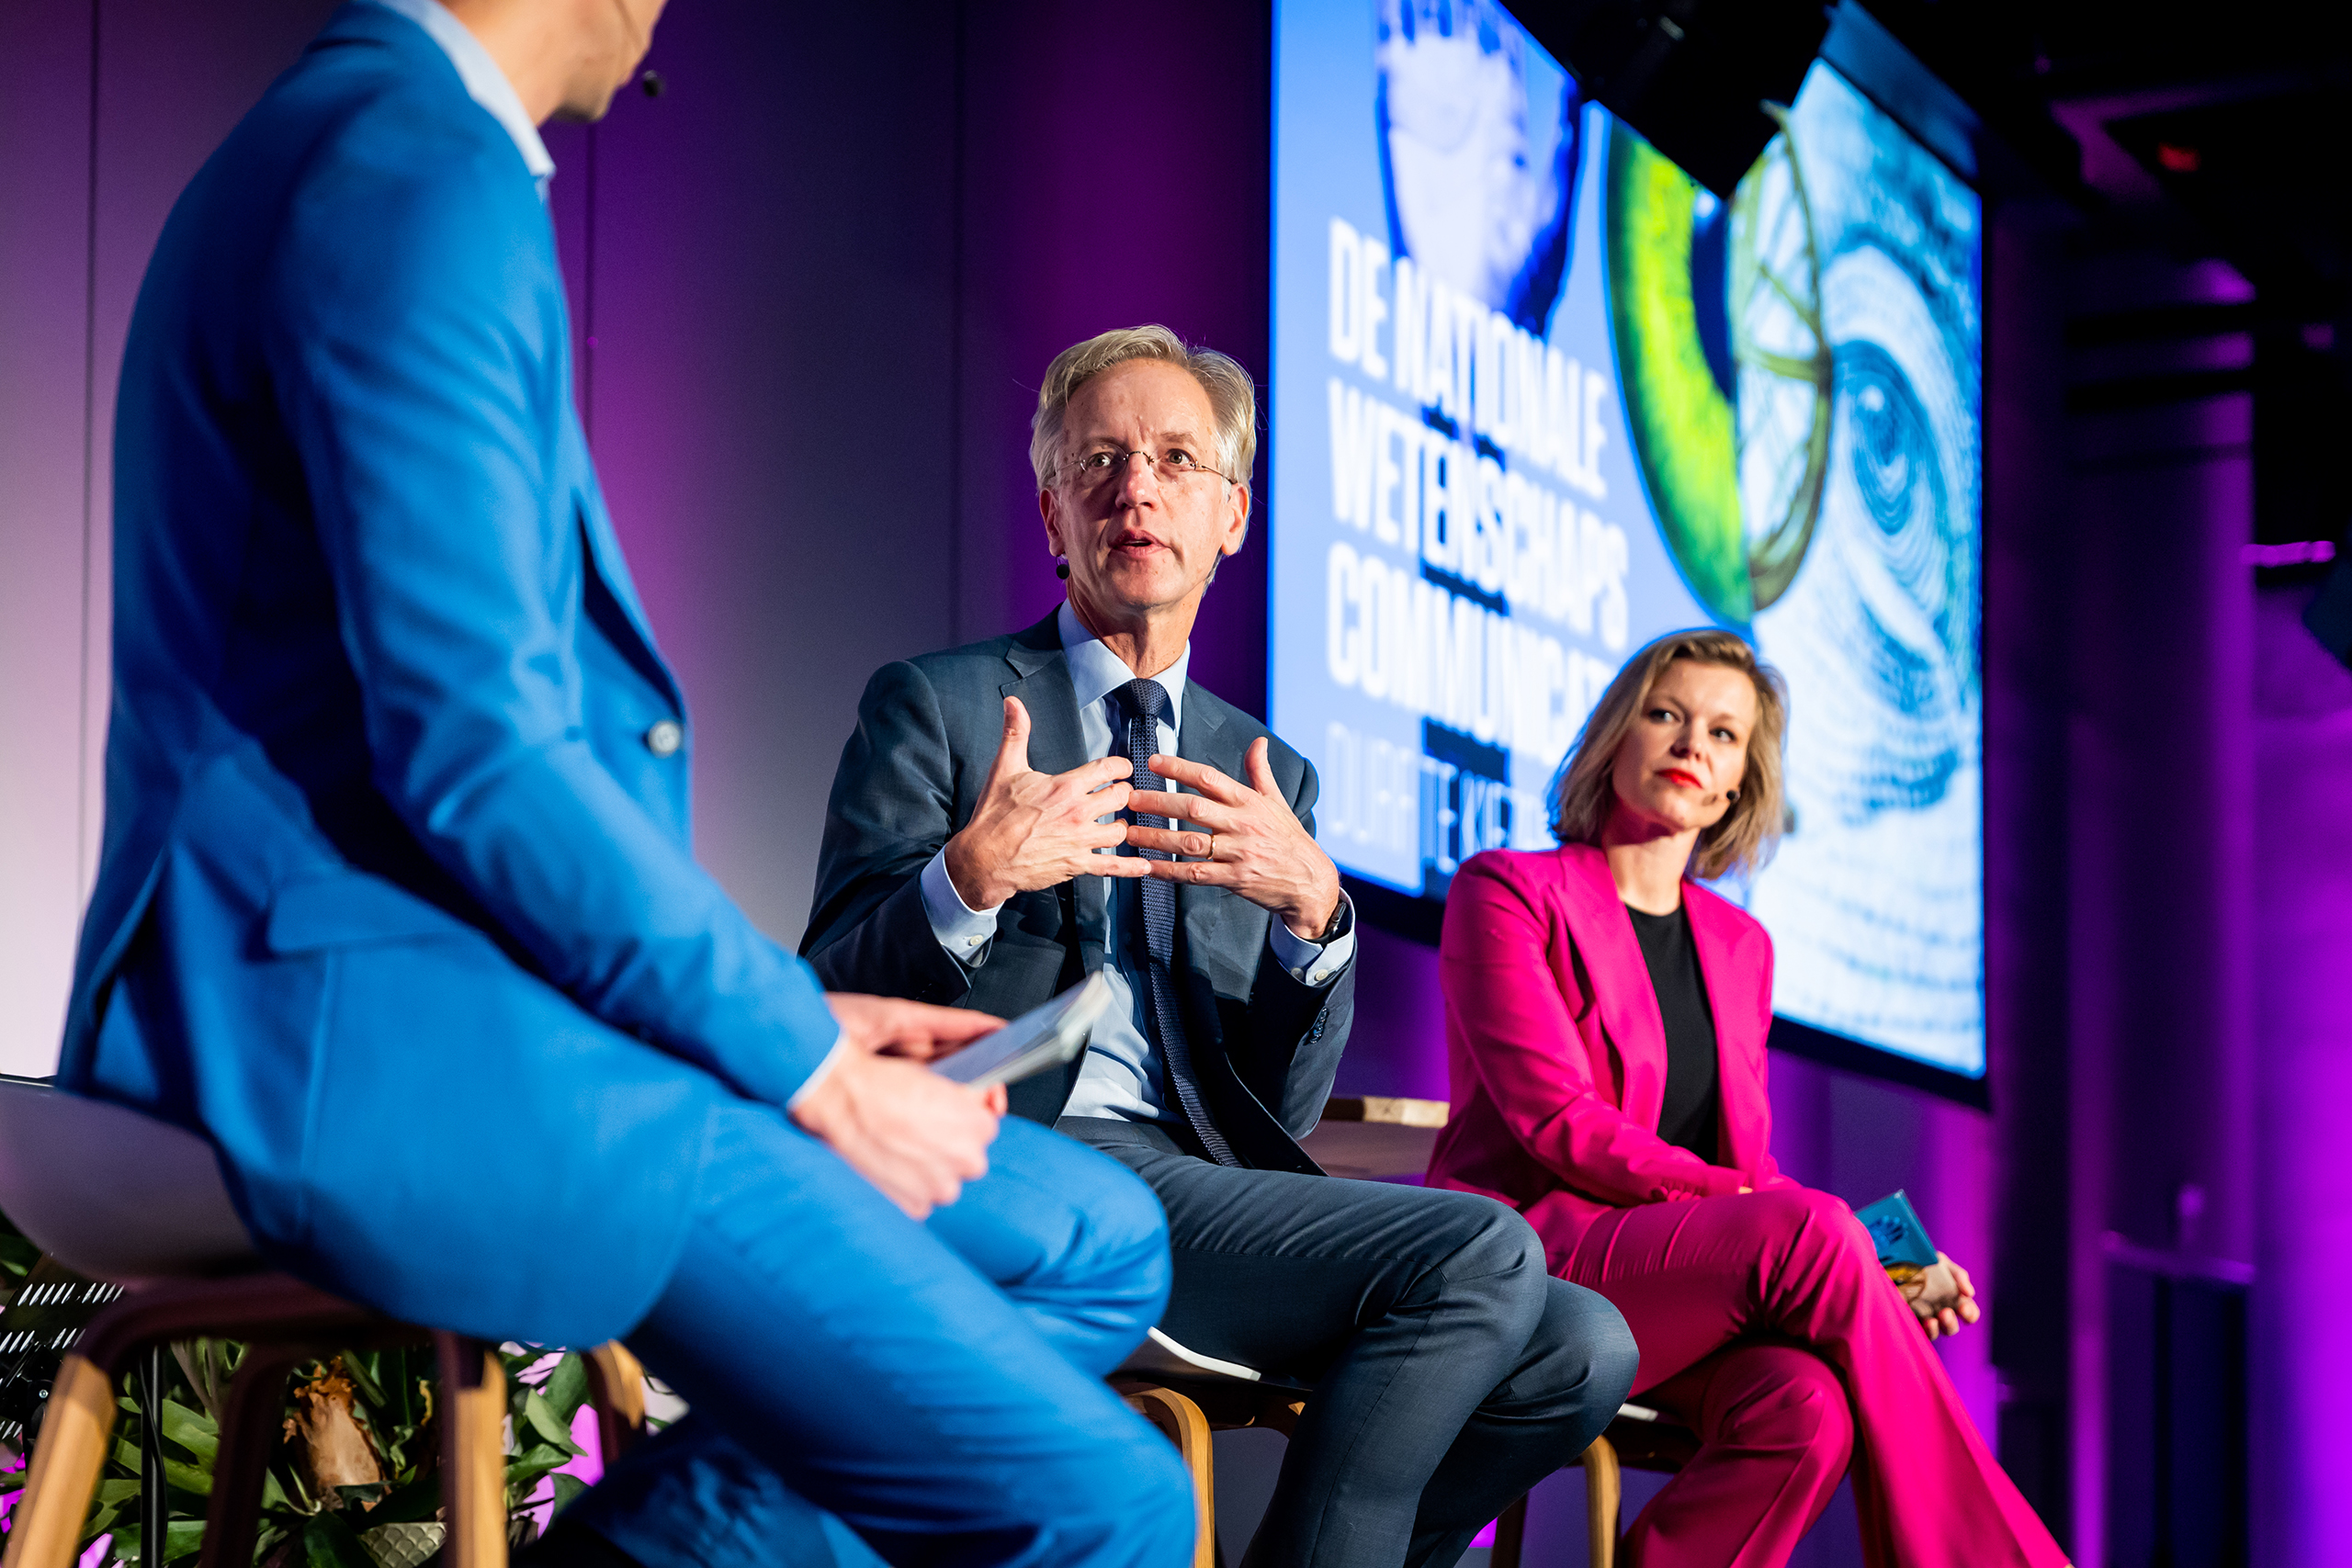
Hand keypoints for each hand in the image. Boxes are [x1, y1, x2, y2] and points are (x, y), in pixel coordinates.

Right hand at [790, 995, 1009, 1217]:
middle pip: (968, 1158)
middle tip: (916, 1132)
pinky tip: (888, 1165)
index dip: (961, 1120)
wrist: (842, 1101)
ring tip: (898, 1148)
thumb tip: (982, 1105)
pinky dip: (907, 1188)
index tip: (941, 1117)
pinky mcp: (915, 1207)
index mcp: (980, 1127)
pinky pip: (920, 1200)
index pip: (985, 1128)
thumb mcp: (938, 1078)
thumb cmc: (884, 1086)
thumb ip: (968, 1099)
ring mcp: (941, 1188)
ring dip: (928, 1170)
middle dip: (948, 1148)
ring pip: (944, 1182)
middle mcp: (968, 1161)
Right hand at [943, 696, 1147, 910]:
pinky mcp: (1076, 864)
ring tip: (1117, 823)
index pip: (1108, 768)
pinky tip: (1143, 866)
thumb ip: (1015, 733)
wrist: (983, 858)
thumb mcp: (1005, 769)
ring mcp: (1079, 841)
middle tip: (1119, 795)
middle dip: (1123, 794)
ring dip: (1123, 825)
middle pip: (1121, 797)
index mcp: (1065, 786)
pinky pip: (1112, 867)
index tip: (1121, 768)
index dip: (1120, 766)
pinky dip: (1130, 868)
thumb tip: (1013, 703)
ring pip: (1121, 831)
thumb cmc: (993, 815)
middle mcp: (1077, 813)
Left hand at [1125, 737, 1343, 940]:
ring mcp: (1238, 853)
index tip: (1154, 761)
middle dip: (1159, 802)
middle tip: (1131, 798)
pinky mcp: (1234, 879)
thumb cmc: (1290, 839)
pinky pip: (1195, 874)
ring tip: (1130, 832)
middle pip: (1193, 808)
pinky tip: (1148, 867)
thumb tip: (1258, 742)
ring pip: (1189, 842)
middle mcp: (1242, 824)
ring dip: (1156, 837)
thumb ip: (1260, 772)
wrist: (1310, 881)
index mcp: (1249, 802)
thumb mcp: (1278, 802)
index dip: (1180, 768)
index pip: (1210, 778)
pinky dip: (1169, 870)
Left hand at [1896, 1251, 1979, 1339]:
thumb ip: (1959, 1275)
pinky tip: (1921, 1320)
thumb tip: (1969, 1293)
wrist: (1896, 1255)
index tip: (1964, 1308)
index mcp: (1954, 1300)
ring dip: (1936, 1328)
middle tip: (1946, 1312)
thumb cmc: (1925, 1260)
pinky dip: (1921, 1328)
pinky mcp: (1909, 1317)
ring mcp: (1924, 1316)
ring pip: (1935, 1332)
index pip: (1969, 1313)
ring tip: (1932, 1320)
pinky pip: (1917, 1329)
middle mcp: (1941, 1312)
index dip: (1970, 1314)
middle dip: (1950, 1322)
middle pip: (1951, 1327)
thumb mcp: (1942, 1262)